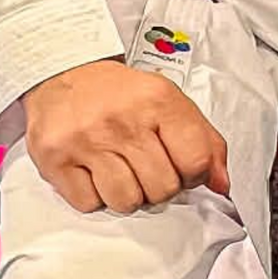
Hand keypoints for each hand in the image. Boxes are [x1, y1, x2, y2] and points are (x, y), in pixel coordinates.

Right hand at [24, 58, 231, 214]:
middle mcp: (123, 119)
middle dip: (159, 186)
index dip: (194, 175)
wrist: (64, 74)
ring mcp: (86, 140)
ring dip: (127, 194)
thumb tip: (221, 184)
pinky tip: (93, 171)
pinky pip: (89, 204)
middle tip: (146, 168)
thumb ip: (205, 142)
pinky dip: (94, 196)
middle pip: (162, 188)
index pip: (195, 161)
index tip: (182, 169)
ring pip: (126, 201)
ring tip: (120, 170)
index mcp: (158, 100)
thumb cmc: (122, 95)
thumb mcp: (171, 102)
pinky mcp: (55, 159)